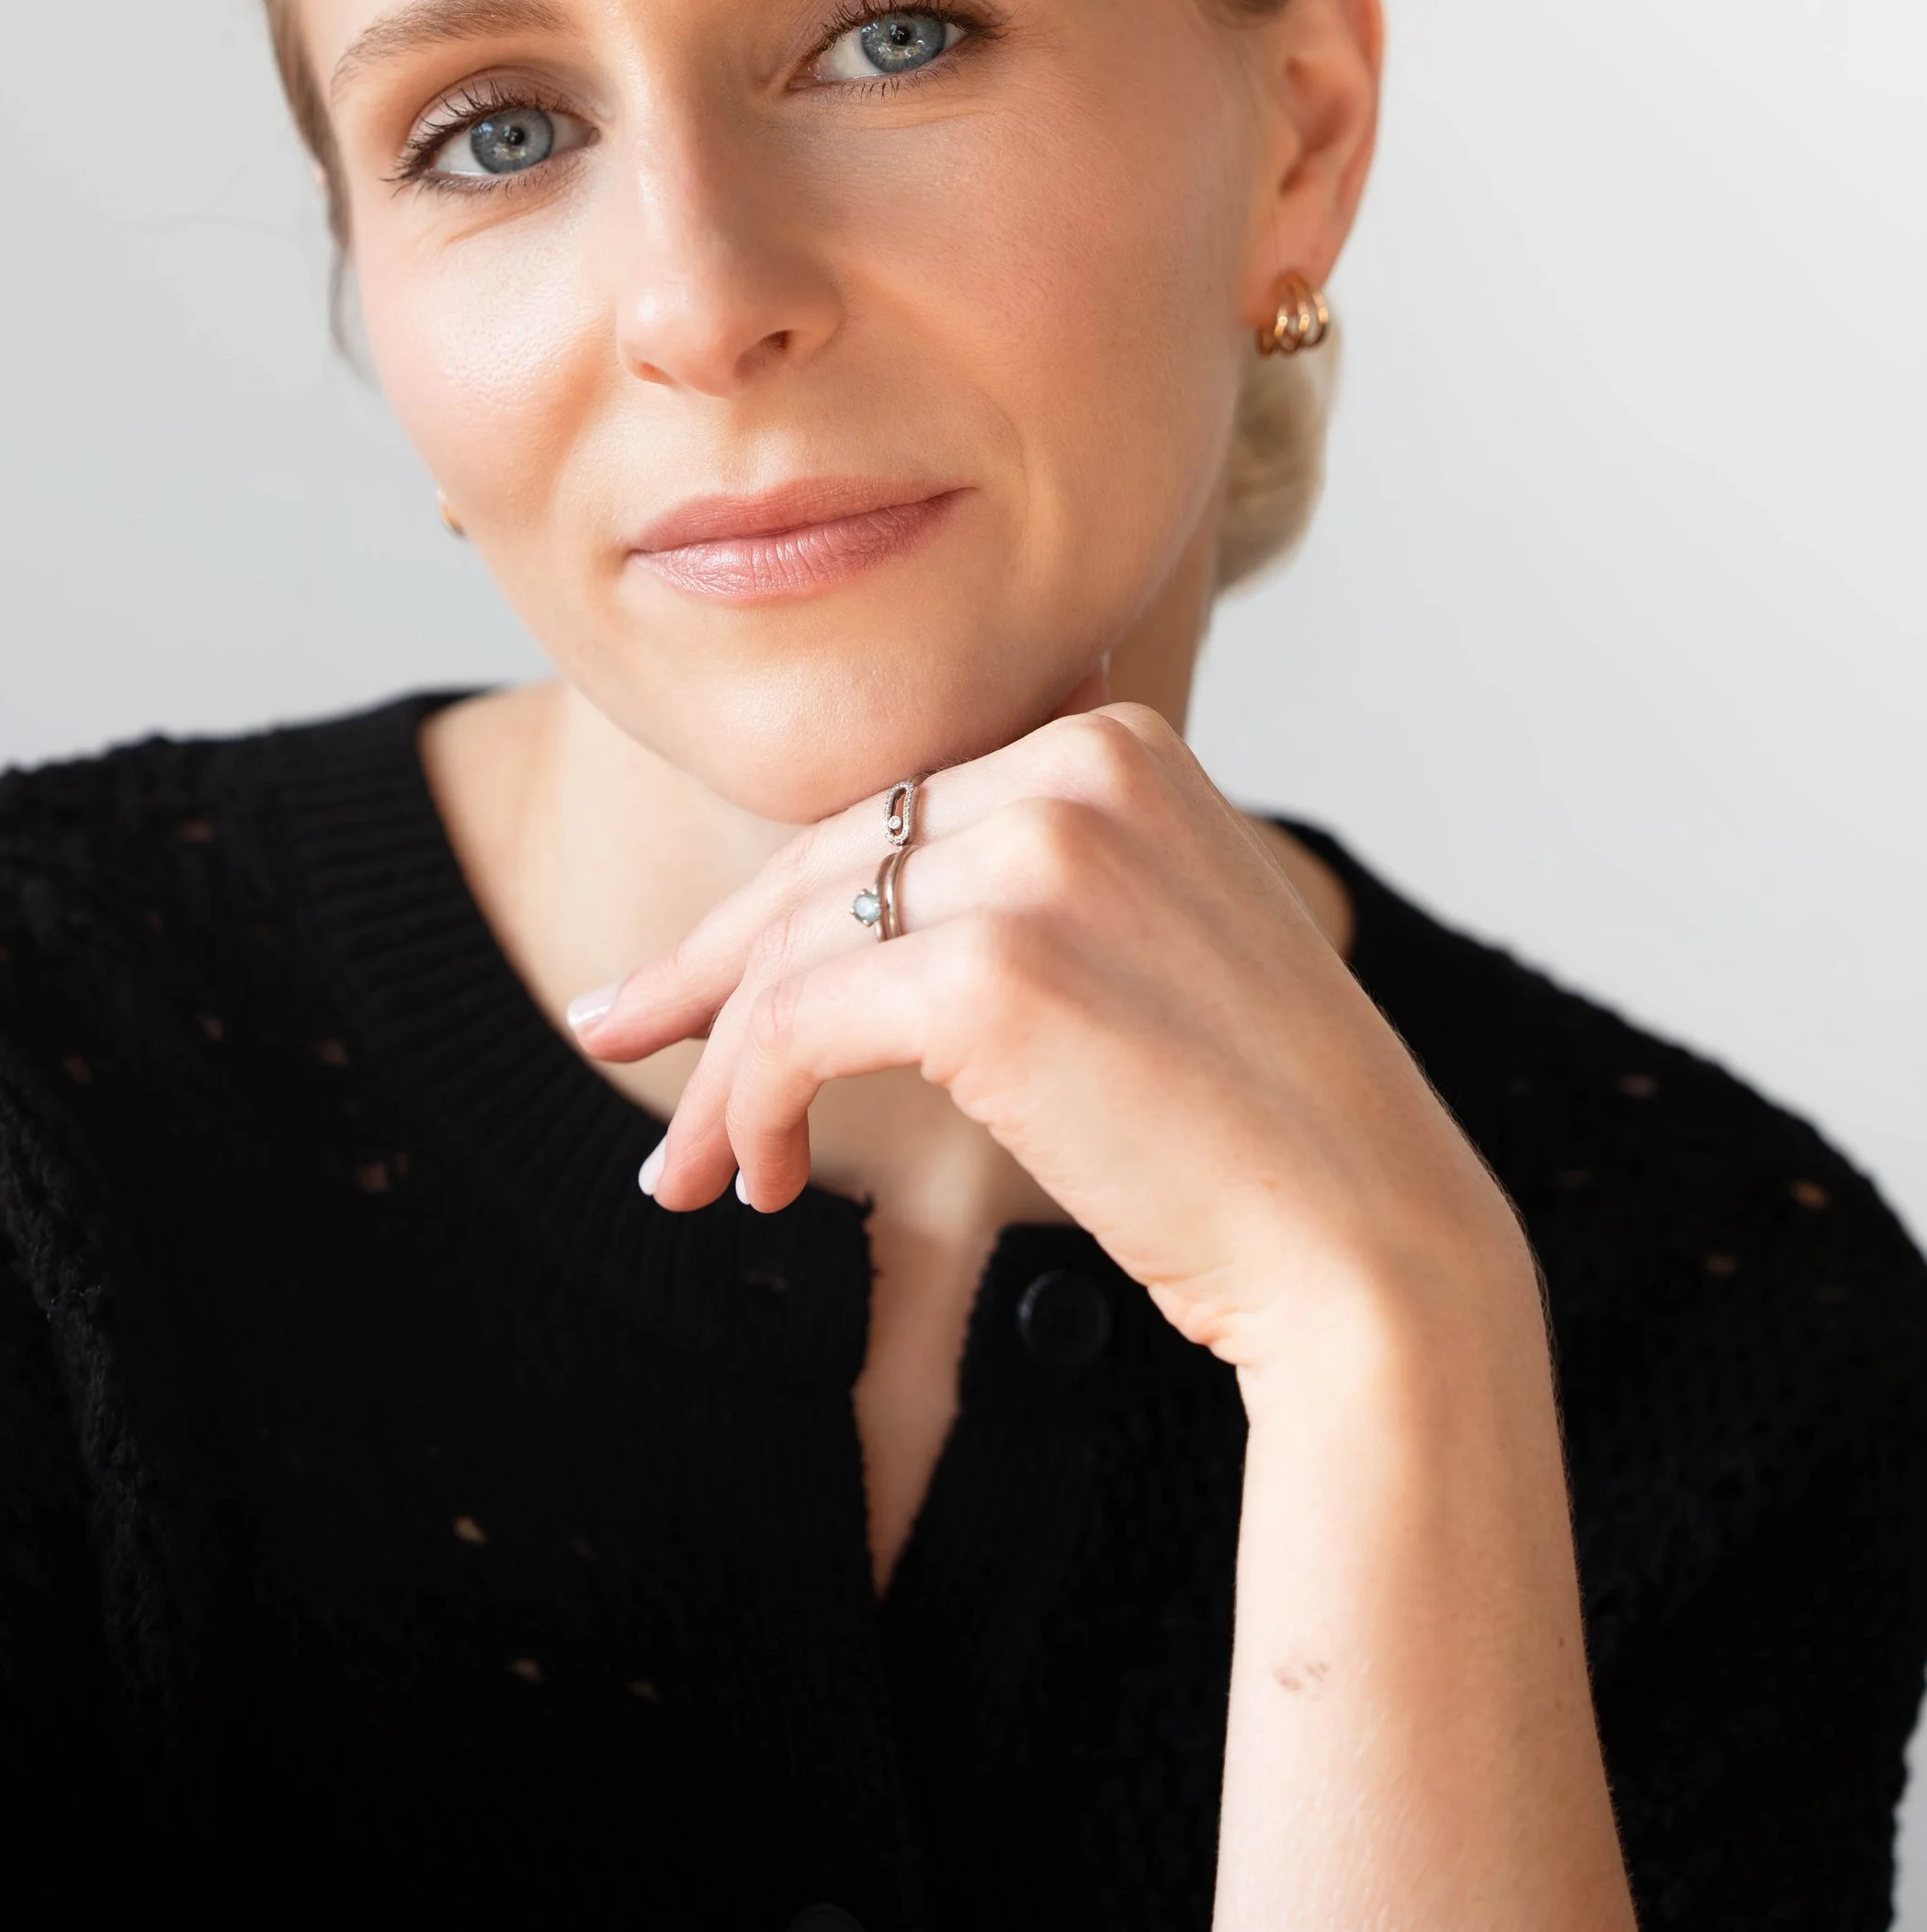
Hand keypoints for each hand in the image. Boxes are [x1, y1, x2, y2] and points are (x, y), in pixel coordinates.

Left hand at [574, 703, 1528, 1370]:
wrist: (1369, 1250)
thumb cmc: (1252, 1129)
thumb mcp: (1148, 941)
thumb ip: (1026, 883)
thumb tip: (843, 911)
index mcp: (1116, 739)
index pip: (891, 813)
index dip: (778, 910)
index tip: (689, 987)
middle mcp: (1076, 767)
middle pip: (826, 863)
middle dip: (712, 975)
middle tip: (621, 1047)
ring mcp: (1038, 859)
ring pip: (797, 944)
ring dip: (721, 1066)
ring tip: (692, 1177)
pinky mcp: (992, 971)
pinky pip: (803, 1023)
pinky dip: (752, 1102)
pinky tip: (763, 1176)